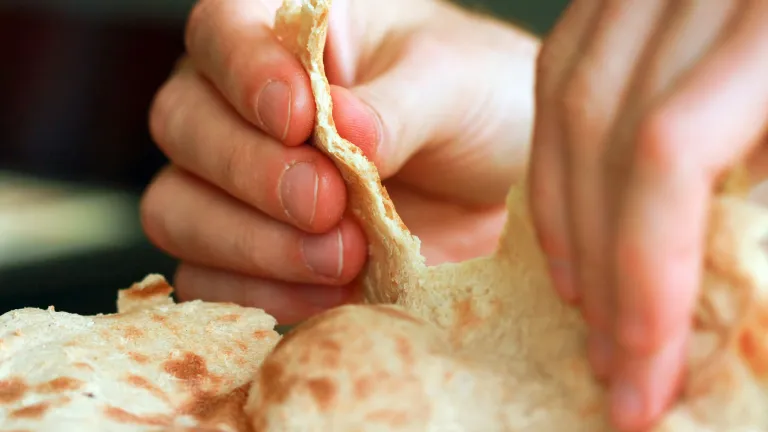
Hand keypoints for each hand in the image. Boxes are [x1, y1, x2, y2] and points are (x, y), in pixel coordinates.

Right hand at [142, 0, 538, 324]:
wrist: (503, 185)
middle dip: (251, 172)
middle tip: (328, 201)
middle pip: (181, 123)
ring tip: (344, 255)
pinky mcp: (255, 255)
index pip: (221, 31)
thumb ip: (397, 105)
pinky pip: (209, 279)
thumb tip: (341, 131)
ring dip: (253, 242)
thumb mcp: (455, 85)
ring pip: (177, 208)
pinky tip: (330, 290)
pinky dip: (262, 293)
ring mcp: (241, 185)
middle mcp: (247, 105)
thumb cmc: (478, 104)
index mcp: (293, 34)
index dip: (244, 74)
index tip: (301, 119)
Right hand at [530, 1, 767, 429]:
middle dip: (606, 267)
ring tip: (585, 308)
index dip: (646, 268)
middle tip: (614, 364)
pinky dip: (557, 160)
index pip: (668, 152)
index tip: (646, 364)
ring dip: (570, 224)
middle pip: (606, 137)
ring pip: (570, 106)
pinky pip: (560, 71)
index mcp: (766, 21)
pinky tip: (569, 224)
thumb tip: (739, 303)